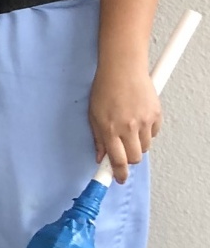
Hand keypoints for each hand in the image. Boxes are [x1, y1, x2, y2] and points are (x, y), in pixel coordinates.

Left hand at [89, 64, 162, 182]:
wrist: (122, 68)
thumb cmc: (105, 88)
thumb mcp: (93, 115)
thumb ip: (98, 139)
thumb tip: (100, 158)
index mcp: (110, 129)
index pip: (117, 161)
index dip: (119, 173)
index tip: (119, 179)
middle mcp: (128, 128)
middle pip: (134, 158)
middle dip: (128, 159)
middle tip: (123, 151)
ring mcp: (144, 121)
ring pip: (144, 147)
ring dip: (137, 144)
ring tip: (129, 129)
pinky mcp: (156, 115)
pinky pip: (154, 134)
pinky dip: (147, 132)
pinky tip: (138, 119)